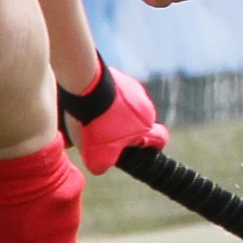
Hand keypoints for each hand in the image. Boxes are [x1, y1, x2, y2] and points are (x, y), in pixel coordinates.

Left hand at [59, 57, 168, 174]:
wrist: (85, 84)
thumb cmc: (96, 122)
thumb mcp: (97, 155)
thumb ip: (102, 165)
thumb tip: (101, 166)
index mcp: (146, 125)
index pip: (160, 139)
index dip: (152, 147)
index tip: (140, 150)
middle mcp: (145, 105)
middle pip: (137, 123)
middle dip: (122, 131)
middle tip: (99, 136)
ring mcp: (131, 88)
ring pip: (124, 106)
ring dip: (110, 113)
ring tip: (86, 119)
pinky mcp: (116, 76)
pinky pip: (111, 91)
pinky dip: (100, 98)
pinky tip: (82, 104)